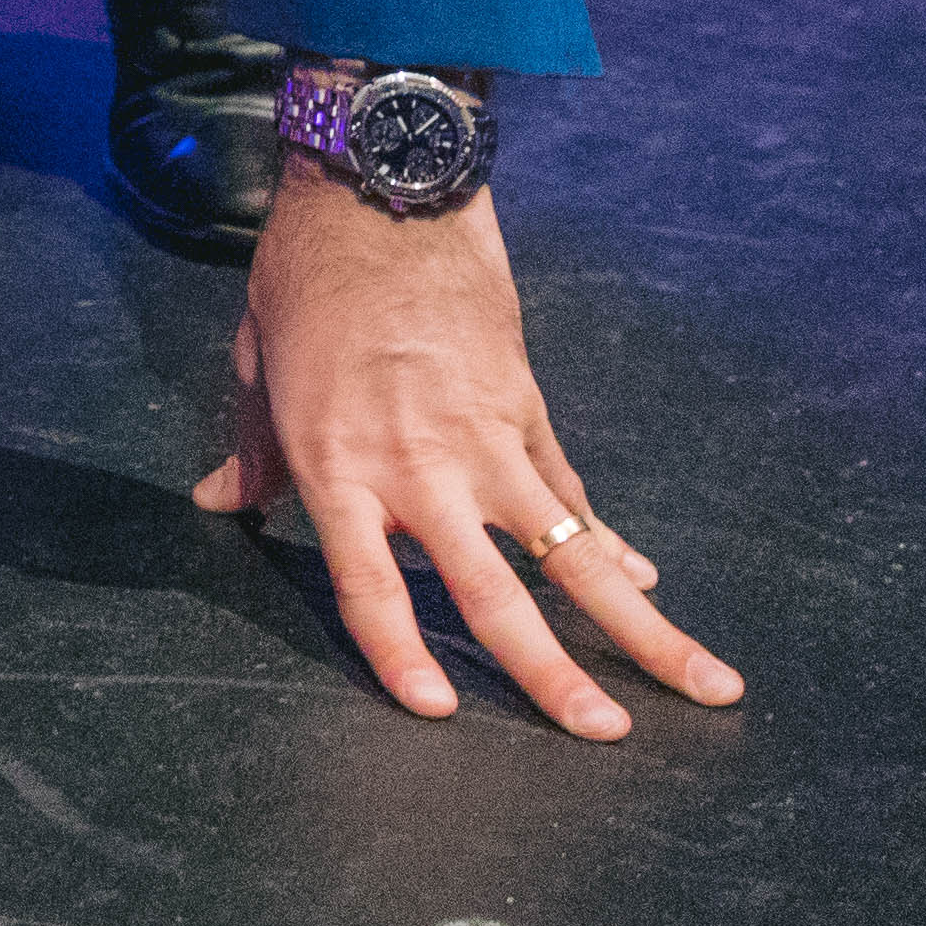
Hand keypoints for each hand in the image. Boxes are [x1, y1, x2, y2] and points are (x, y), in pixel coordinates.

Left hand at [194, 171, 744, 737]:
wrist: (381, 188)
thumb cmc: (304, 277)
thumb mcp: (256, 365)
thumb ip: (252, 450)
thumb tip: (222, 505)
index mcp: (338, 464)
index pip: (369, 587)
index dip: (399, 656)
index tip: (437, 712)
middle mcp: (419, 467)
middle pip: (494, 595)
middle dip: (551, 674)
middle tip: (606, 736)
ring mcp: (485, 439)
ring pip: (571, 553)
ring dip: (638, 624)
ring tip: (702, 682)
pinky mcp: (524, 406)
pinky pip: (569, 493)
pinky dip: (606, 543)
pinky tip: (641, 583)